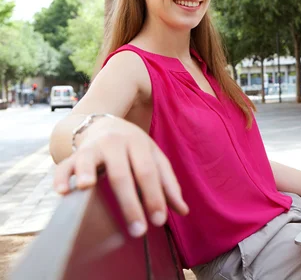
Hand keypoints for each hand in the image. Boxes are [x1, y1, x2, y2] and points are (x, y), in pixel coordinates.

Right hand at [52, 116, 188, 237]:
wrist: (106, 125)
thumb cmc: (134, 149)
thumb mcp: (154, 159)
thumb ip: (168, 184)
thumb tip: (183, 211)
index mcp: (139, 144)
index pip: (148, 172)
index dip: (154, 196)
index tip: (159, 220)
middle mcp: (115, 144)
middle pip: (122, 174)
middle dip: (130, 203)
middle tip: (138, 231)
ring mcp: (92, 148)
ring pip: (89, 161)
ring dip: (87, 172)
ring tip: (87, 187)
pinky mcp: (74, 155)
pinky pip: (64, 166)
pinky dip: (62, 177)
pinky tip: (63, 191)